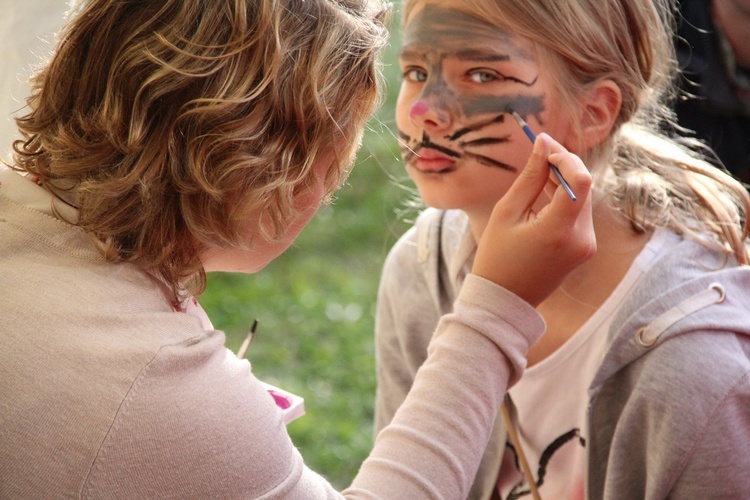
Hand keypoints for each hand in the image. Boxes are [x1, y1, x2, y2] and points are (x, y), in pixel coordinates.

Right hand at [472, 133, 595, 306]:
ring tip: (538, 173)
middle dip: (564, 164)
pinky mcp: (585, 248)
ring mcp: (587, 245)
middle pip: (584, 186)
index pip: (580, 180)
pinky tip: (545, 192)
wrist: (505, 299)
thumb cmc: (497, 256)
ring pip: (584, 197)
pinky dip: (566, 198)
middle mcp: (581, 238)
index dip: (566, 158)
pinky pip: (580, 213)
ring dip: (564, 180)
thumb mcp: (507, 212)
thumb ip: (530, 176)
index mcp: (559, 230)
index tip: (545, 149)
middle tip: (540, 152)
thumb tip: (543, 143)